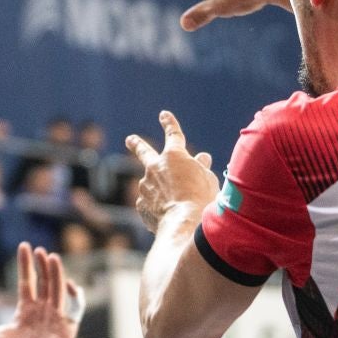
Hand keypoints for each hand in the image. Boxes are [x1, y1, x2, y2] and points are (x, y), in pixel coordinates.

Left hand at [0, 244, 77, 337]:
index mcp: (25, 310)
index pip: (28, 281)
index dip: (26, 264)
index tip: (25, 247)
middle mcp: (41, 311)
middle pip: (44, 281)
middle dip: (42, 265)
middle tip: (39, 250)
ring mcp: (55, 318)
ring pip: (58, 289)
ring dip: (56, 273)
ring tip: (52, 257)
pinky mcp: (68, 327)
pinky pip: (75, 307)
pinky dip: (76, 295)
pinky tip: (69, 284)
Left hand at [125, 111, 217, 231]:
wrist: (183, 223)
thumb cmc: (201, 199)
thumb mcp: (208, 179)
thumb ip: (201, 167)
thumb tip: (202, 158)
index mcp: (174, 156)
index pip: (173, 135)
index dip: (169, 124)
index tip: (164, 115)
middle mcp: (155, 167)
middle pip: (143, 151)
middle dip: (137, 144)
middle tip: (130, 139)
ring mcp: (145, 185)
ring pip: (152, 184)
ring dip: (160, 189)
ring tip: (175, 202)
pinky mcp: (141, 204)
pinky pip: (151, 202)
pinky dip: (158, 206)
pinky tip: (169, 214)